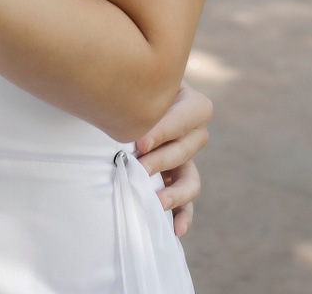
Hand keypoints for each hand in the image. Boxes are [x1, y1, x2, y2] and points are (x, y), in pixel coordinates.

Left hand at [135, 82, 210, 236]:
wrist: (125, 97)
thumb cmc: (132, 85)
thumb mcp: (140, 82)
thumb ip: (138, 93)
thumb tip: (117, 111)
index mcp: (192, 103)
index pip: (188, 116)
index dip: (165, 130)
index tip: (140, 142)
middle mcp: (194, 132)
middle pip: (187, 148)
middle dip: (162, 159)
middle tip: (138, 165)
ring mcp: (186, 159)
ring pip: (191, 179)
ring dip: (175, 192)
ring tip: (157, 201)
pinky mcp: (176, 179)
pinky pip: (186, 200)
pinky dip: (182, 215)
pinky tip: (175, 230)